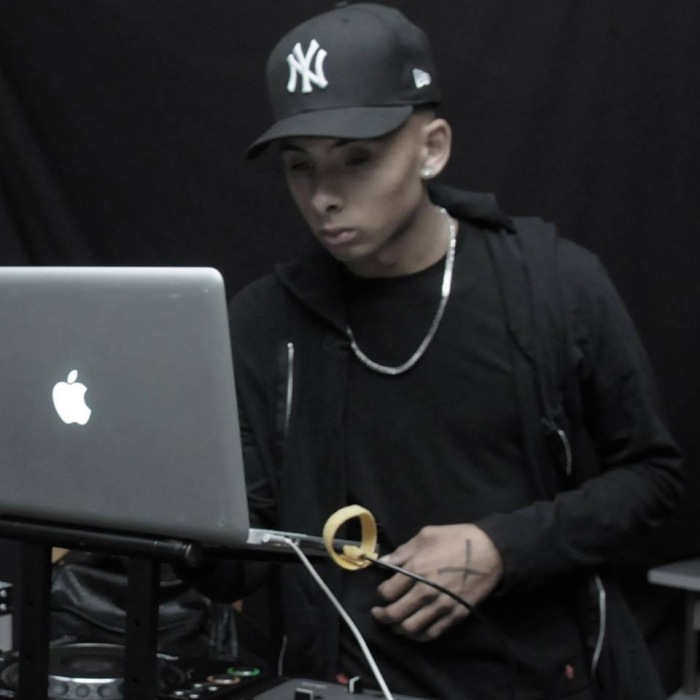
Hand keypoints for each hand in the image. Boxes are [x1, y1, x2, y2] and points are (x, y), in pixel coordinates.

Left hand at [370, 524, 502, 641]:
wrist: (489, 551)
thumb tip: (383, 562)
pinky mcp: (454, 616)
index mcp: (416, 569)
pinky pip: (431, 634)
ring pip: (410, 629)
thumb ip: (402, 551)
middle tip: (378, 613)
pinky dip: (418, 636)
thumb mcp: (426, 535)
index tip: (383, 591)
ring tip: (394, 624)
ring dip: (397, 629)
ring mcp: (440, 607)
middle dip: (382, 616)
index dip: (381, 593)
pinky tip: (413, 630)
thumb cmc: (455, 539)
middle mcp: (425, 592)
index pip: (387, 592)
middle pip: (395, 614)